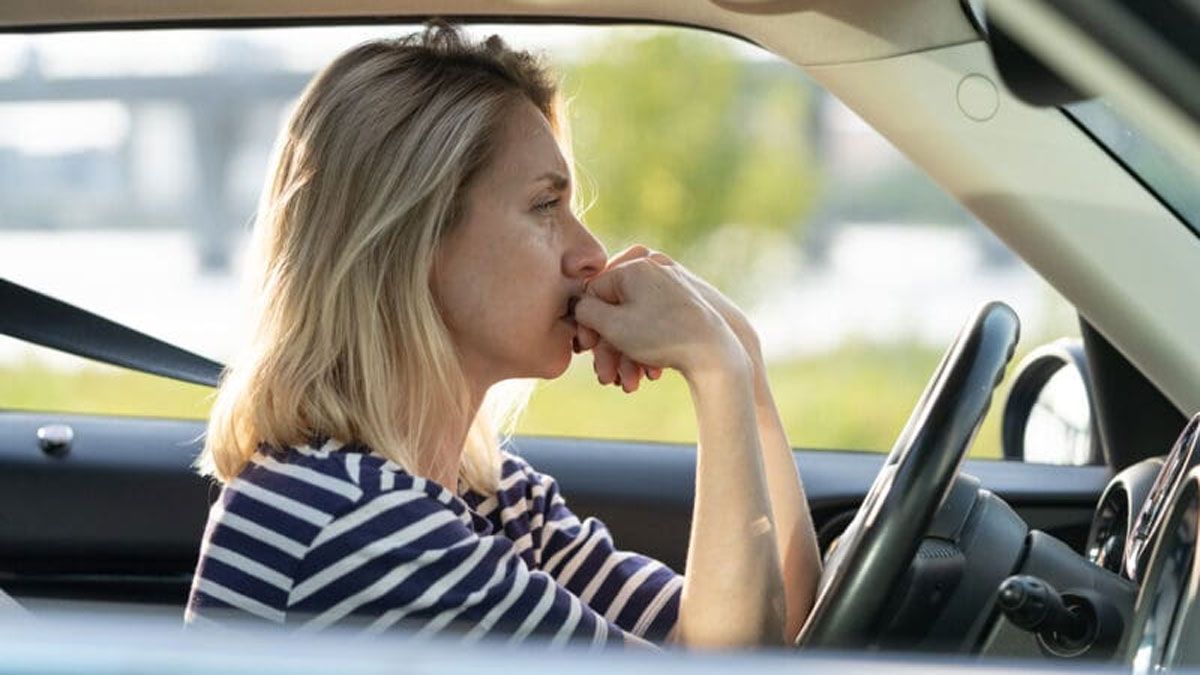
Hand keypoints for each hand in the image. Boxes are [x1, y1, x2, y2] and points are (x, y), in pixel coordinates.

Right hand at [574, 256, 746, 380]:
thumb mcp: (612, 324)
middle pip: (616, 309)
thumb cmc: (661, 336)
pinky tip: (651, 372)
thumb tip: (578, 304)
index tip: (586, 349)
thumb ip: (585, 310)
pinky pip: (656, 324)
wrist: (716, 353)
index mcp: (634, 265)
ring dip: (627, 355)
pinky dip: (650, 347)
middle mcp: (654, 269)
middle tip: (605, 375)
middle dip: (609, 347)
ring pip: (636, 321)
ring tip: (630, 383)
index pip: (594, 290)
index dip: (587, 323)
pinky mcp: (686, 305)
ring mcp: (673, 286)